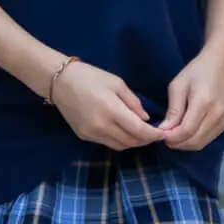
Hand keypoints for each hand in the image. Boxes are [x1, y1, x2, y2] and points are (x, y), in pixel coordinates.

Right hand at [48, 58, 163, 150]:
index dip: (154, 135)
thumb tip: (146, 119)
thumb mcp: (117, 83)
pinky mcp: (84, 136)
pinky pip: (107, 143)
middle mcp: (101, 126)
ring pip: (120, 146)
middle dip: (146, 140)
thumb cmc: (91, 77)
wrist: (59, 81)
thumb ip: (133, 103)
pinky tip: (125, 132)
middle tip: (156, 134)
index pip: (139, 131)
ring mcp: (91, 134)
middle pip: (131, 142)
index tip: (164, 134)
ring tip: (142, 134)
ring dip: (133, 142)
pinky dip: (120, 140)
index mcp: (111, 111)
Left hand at [159, 45, 223, 151]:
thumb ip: (173, 110)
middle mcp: (217, 114)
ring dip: (185, 144)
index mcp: (203, 103)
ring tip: (174, 134)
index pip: (186, 131)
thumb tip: (164, 130)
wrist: (220, 66)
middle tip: (165, 136)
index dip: (172, 137)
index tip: (160, 134)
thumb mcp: (178, 86)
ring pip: (201, 144)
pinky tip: (186, 132)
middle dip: (177, 143)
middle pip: (194, 141)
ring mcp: (223, 120)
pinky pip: (208, 139)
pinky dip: (194, 140)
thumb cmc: (196, 72)